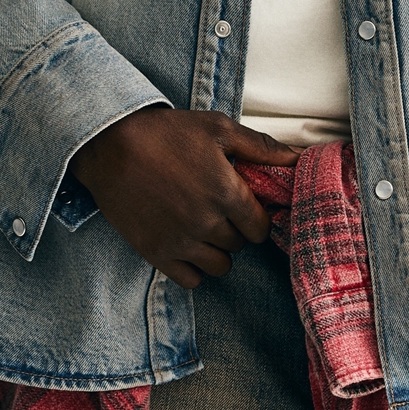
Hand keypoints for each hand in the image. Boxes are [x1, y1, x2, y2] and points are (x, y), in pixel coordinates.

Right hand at [70, 107, 298, 288]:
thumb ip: (261, 147)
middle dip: (236, 230)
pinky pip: (190, 281)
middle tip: (219, 210)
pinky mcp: (156, 254)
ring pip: (220, 267)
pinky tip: (187, 246)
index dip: (256, 217)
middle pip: (240, 245)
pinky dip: (193, 268)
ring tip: (204, 228)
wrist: (109, 146)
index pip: (261, 227)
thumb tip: (299, 159)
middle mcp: (207, 222)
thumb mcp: (217, 128)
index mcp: (226, 192)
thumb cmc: (166, 133)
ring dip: (217, 251)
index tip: (245, 206)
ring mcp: (181, 242)